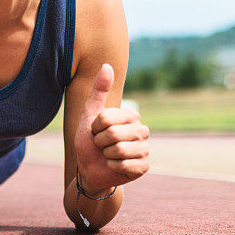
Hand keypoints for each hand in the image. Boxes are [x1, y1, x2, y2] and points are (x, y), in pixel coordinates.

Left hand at [73, 63, 149, 194]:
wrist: (90, 169)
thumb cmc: (89, 140)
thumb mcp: (90, 114)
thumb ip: (99, 91)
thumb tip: (107, 65)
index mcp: (131, 115)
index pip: (107, 118)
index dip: (95, 127)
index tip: (97, 131)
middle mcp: (142, 130)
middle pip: (113, 134)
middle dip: (100, 142)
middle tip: (102, 145)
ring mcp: (145, 149)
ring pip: (119, 150)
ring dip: (106, 155)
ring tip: (108, 155)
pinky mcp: (144, 166)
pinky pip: (124, 165)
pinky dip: (113, 167)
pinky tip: (114, 166)